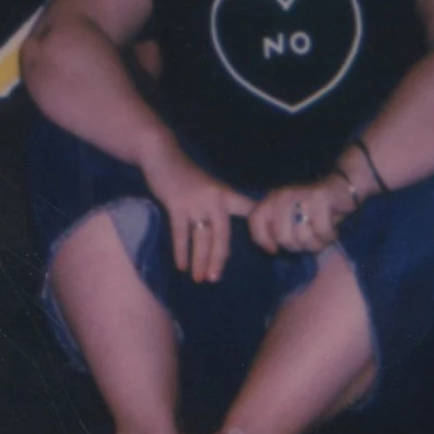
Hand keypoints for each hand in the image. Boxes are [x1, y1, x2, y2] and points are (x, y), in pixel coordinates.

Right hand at [154, 156, 250, 284]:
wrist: (162, 154)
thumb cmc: (185, 174)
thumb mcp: (208, 187)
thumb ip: (217, 206)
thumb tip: (221, 234)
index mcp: (226, 194)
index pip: (249, 212)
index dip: (261, 230)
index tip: (271, 250)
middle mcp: (216, 199)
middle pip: (222, 235)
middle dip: (219, 259)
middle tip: (215, 278)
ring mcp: (196, 202)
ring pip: (202, 237)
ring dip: (200, 260)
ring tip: (199, 279)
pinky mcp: (177, 203)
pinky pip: (180, 233)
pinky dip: (181, 251)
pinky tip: (181, 267)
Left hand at [248, 175, 354, 257]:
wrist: (341, 188)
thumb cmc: (313, 209)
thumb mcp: (288, 216)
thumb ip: (273, 227)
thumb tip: (269, 248)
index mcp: (271, 199)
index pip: (255, 220)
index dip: (263, 240)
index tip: (274, 250)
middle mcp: (283, 195)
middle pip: (282, 237)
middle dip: (297, 246)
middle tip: (308, 240)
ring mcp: (301, 196)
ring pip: (303, 236)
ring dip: (316, 243)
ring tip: (320, 236)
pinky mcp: (320, 198)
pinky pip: (322, 231)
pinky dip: (329, 236)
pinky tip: (332, 231)